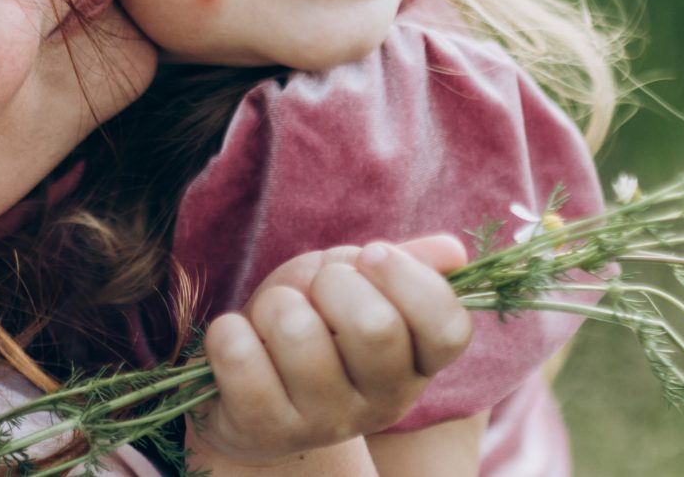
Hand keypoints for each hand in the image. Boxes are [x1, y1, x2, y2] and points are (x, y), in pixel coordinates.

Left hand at [189, 236, 478, 466]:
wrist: (251, 389)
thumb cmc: (314, 322)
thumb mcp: (360, 285)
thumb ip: (407, 267)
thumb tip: (452, 253)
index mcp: (417, 365)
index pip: (448, 328)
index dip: (410, 280)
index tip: (371, 256)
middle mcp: (382, 403)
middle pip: (375, 327)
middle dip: (333, 282)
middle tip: (316, 290)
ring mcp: (325, 423)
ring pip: (300, 334)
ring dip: (276, 305)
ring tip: (274, 318)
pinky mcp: (266, 430)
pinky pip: (243, 359)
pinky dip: (230, 332)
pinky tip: (239, 339)